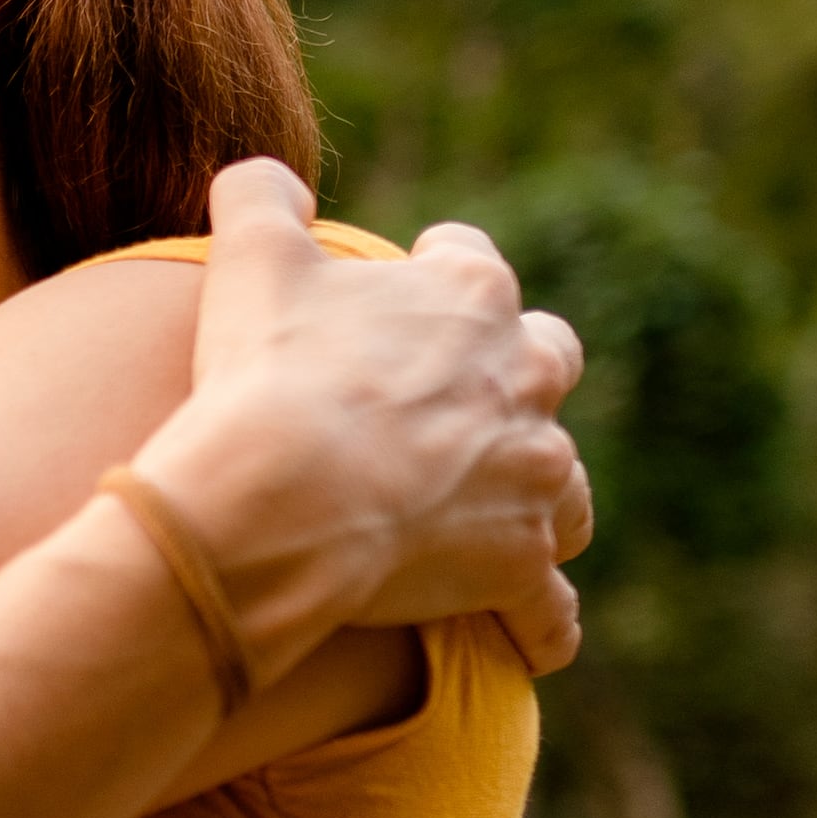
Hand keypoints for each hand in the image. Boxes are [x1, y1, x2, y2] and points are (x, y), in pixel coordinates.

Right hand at [120, 162, 593, 681]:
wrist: (279, 493)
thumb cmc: (266, 372)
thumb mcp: (250, 258)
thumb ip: (261, 199)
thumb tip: (263, 180)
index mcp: (470, 296)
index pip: (473, 264)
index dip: (441, 273)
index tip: (414, 286)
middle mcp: (523, 379)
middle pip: (547, 365)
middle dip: (517, 381)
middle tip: (460, 407)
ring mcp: (532, 475)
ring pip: (566, 486)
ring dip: (538, 496)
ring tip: (496, 518)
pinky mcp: (519, 561)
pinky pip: (550, 607)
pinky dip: (542, 623)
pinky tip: (534, 637)